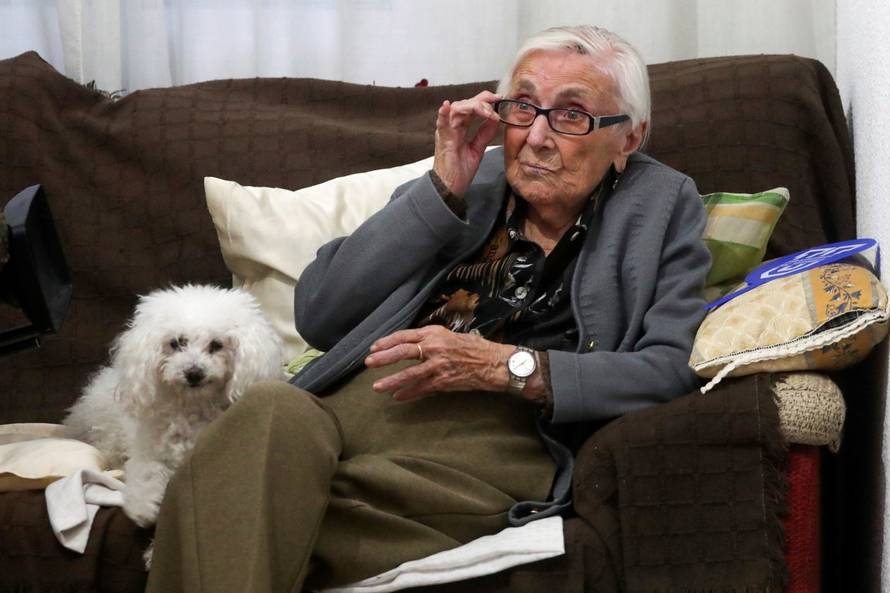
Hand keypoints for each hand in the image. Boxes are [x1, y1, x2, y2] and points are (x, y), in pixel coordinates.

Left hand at [364, 325, 512, 401]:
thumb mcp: (451, 336)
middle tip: (368, 363)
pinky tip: (397, 397)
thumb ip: (432, 339)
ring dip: (391, 381)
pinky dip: (408, 393)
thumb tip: (414, 344)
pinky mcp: (443, 381)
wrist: (494, 363)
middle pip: (403, 351)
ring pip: (409, 374)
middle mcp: (435, 347)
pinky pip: (422, 388)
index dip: (388, 341)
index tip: (374, 347)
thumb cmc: (475, 348)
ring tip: (376, 386)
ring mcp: (438, 365)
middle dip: (383, 358)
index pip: (405, 335)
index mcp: (435, 333)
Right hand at [433, 90, 501, 196]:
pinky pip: (441, 125)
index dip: (485, 100)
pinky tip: (446, 106)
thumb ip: (484, 134)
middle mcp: (452, 127)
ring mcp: (446, 132)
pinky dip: (442, 114)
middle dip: (482, 100)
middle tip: (496, 102)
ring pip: (457, 109)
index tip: (499, 98)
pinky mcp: (443, 142)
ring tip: (488, 112)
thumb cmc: (460, 171)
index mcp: (461, 127)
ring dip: (473, 107)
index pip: (472, 106)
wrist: (451, 189)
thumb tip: (495, 119)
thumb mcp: (478, 149)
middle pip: (465, 104)